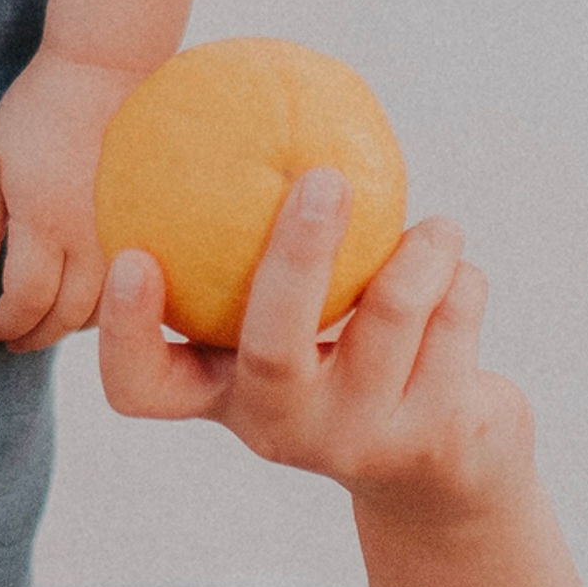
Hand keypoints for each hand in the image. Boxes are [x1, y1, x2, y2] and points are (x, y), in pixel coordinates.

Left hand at [0, 48, 135, 348]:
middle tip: (11, 340)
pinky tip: (82, 299)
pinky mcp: (149, 227)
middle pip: (66, 318)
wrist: (103, 73)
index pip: (26, 303)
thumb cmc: (36, 114)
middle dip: (34, 337)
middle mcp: (90, 239)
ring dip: (69, 327)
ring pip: (104, 309)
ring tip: (40, 324)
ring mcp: (125, 234)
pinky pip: (131, 286)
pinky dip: (104, 305)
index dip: (5, 326)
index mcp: (44, 224)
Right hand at [95, 170, 528, 524]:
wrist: (441, 475)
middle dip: (298, 254)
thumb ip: (241, 260)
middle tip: (322, 178)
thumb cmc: (337, 362)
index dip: (127, 330)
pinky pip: (455, 320)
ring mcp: (359, 438)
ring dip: (425, 249)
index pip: (142, 386)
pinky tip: (457, 276)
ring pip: (395, 312)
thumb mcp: (281, 329)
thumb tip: (204, 112)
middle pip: (274, 344)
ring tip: (438, 227)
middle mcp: (281, 428)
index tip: (132, 258)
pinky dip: (461, 281)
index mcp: (223, 398)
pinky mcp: (437, 437)